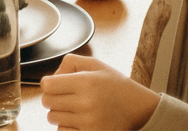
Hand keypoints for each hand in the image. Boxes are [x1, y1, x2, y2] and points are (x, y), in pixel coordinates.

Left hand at [40, 54, 159, 130]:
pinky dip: (66, 126)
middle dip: (53, 97)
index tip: (57, 85)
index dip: (49, 84)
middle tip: (66, 96)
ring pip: (52, 118)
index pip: (47, 85)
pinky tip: (78, 119)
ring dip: (59, 112)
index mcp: (86, 82)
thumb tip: (53, 75)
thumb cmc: (116, 86)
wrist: (140, 109)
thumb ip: (70, 62)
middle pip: (46, 101)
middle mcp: (86, 103)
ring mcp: (88, 122)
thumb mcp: (97, 65)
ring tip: (74, 108)